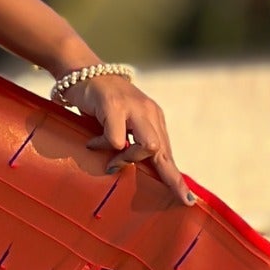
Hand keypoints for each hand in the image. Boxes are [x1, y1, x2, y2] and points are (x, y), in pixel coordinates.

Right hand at [67, 73, 196, 206]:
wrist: (81, 70)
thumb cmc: (97, 102)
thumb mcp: (118, 123)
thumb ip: (129, 142)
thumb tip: (128, 171)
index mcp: (153, 118)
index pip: (167, 152)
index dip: (175, 177)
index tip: (187, 200)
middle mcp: (148, 112)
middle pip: (164, 151)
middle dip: (171, 178)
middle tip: (180, 198)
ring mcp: (133, 108)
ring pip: (148, 146)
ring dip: (128, 159)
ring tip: (111, 162)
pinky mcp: (114, 105)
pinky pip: (116, 139)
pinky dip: (104, 146)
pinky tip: (92, 143)